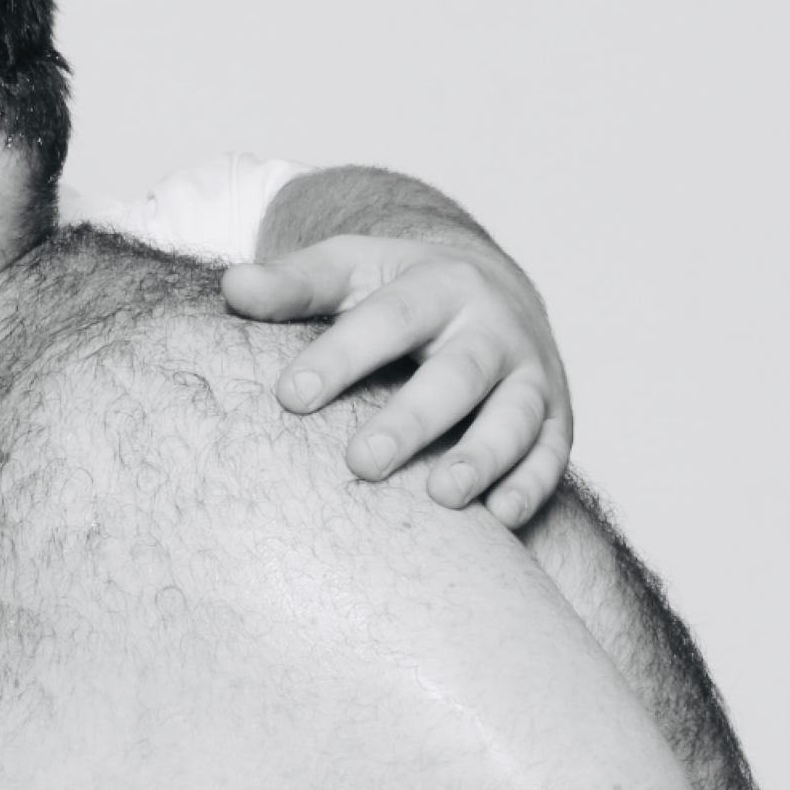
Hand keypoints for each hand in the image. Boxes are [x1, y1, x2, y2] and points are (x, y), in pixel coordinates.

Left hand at [222, 234, 571, 527]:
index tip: (290, 398)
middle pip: (458, 373)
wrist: (491, 290)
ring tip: (442, 497)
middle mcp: (492, 328)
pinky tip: (501, 519)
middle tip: (362, 463)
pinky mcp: (556, 417)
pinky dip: (532, 485)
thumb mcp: (349, 271)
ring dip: (483, 457)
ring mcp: (529, 374)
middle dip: (413, 419)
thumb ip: (294, 284)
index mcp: (437, 285)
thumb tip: (233, 287)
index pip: (389, 318)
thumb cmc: (400, 291)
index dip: (342, 357)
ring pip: (516, 416)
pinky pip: (552, 453)